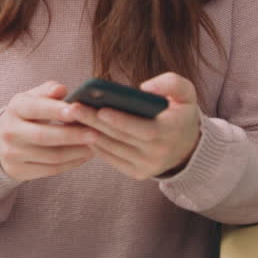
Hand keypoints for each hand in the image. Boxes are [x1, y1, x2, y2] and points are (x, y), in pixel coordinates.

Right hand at [0, 81, 96, 181]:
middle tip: (96, 133)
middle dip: (72, 135)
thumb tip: (61, 89)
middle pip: (44, 136)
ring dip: (77, 151)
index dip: (56, 110)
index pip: (35, 108)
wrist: (0, 142)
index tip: (78, 110)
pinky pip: (52, 170)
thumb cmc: (26, 115)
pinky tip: (86, 155)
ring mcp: (13, 154)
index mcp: (15, 108)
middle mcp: (10, 132)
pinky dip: (72, 163)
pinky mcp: (19, 171)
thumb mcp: (32, 98)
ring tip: (96, 145)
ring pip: (51, 156)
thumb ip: (48, 91)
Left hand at [65, 72, 202, 179]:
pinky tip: (80, 130)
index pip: (144, 130)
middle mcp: (159, 153)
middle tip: (73, 108)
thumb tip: (145, 88)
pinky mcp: (136, 173)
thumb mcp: (186, 93)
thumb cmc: (180, 112)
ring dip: (90, 134)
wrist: (187, 146)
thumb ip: (171, 83)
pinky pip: (111, 159)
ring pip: (113, 150)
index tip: (101, 109)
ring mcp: (147, 167)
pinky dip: (95, 145)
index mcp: (172, 132)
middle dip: (95, 123)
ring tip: (71, 118)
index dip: (122, 121)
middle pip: (121, 138)